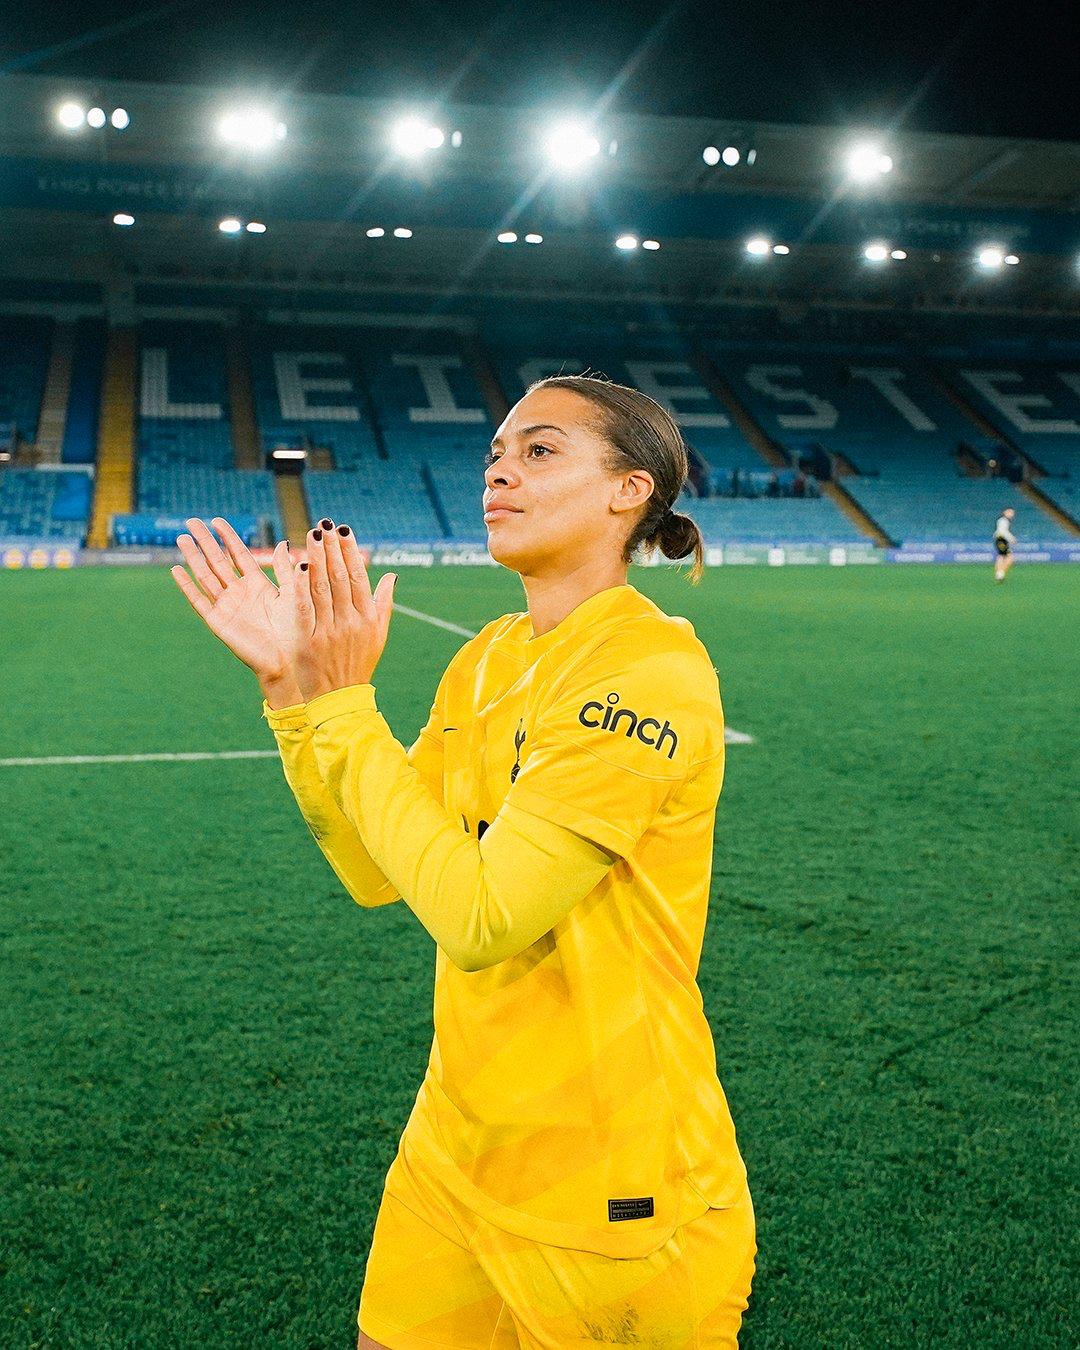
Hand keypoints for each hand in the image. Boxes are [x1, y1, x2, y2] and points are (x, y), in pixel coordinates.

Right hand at [171, 518, 311, 683]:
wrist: (286, 659)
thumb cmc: (295, 631)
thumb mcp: (293, 595)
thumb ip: (286, 570)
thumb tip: (283, 542)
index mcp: (258, 585)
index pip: (239, 555)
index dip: (228, 537)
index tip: (217, 520)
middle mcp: (240, 593)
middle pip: (218, 561)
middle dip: (205, 541)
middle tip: (192, 521)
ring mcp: (227, 606)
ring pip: (205, 576)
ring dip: (193, 557)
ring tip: (182, 538)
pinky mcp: (217, 621)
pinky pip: (199, 600)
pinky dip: (187, 586)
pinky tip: (177, 570)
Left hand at [290, 522, 396, 701]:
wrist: (340, 699)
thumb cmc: (359, 664)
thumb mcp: (378, 636)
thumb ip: (384, 603)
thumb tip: (391, 575)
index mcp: (367, 618)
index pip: (358, 576)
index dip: (350, 551)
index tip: (343, 530)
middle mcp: (350, 621)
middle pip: (340, 577)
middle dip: (332, 548)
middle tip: (324, 524)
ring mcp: (329, 631)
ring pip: (322, 587)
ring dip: (317, 558)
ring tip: (312, 534)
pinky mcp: (308, 641)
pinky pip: (305, 607)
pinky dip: (302, 585)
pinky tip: (299, 564)